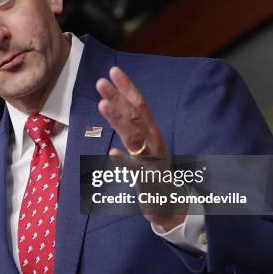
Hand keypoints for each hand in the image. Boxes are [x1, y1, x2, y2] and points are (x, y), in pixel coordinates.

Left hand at [96, 66, 186, 230]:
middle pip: (134, 116)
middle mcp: (153, 141)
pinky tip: (113, 153)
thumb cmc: (153, 170)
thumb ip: (131, 125)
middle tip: (100, 82)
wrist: (172, 203)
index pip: (138, 105)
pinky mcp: (148, 180)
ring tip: (103, 105)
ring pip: (134, 137)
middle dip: (117, 97)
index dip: (126, 87)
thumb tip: (114, 103)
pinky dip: (125, 161)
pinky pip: (136, 169)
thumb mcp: (142, 144)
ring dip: (118, 120)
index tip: (113, 71)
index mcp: (151, 132)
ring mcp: (151, 160)